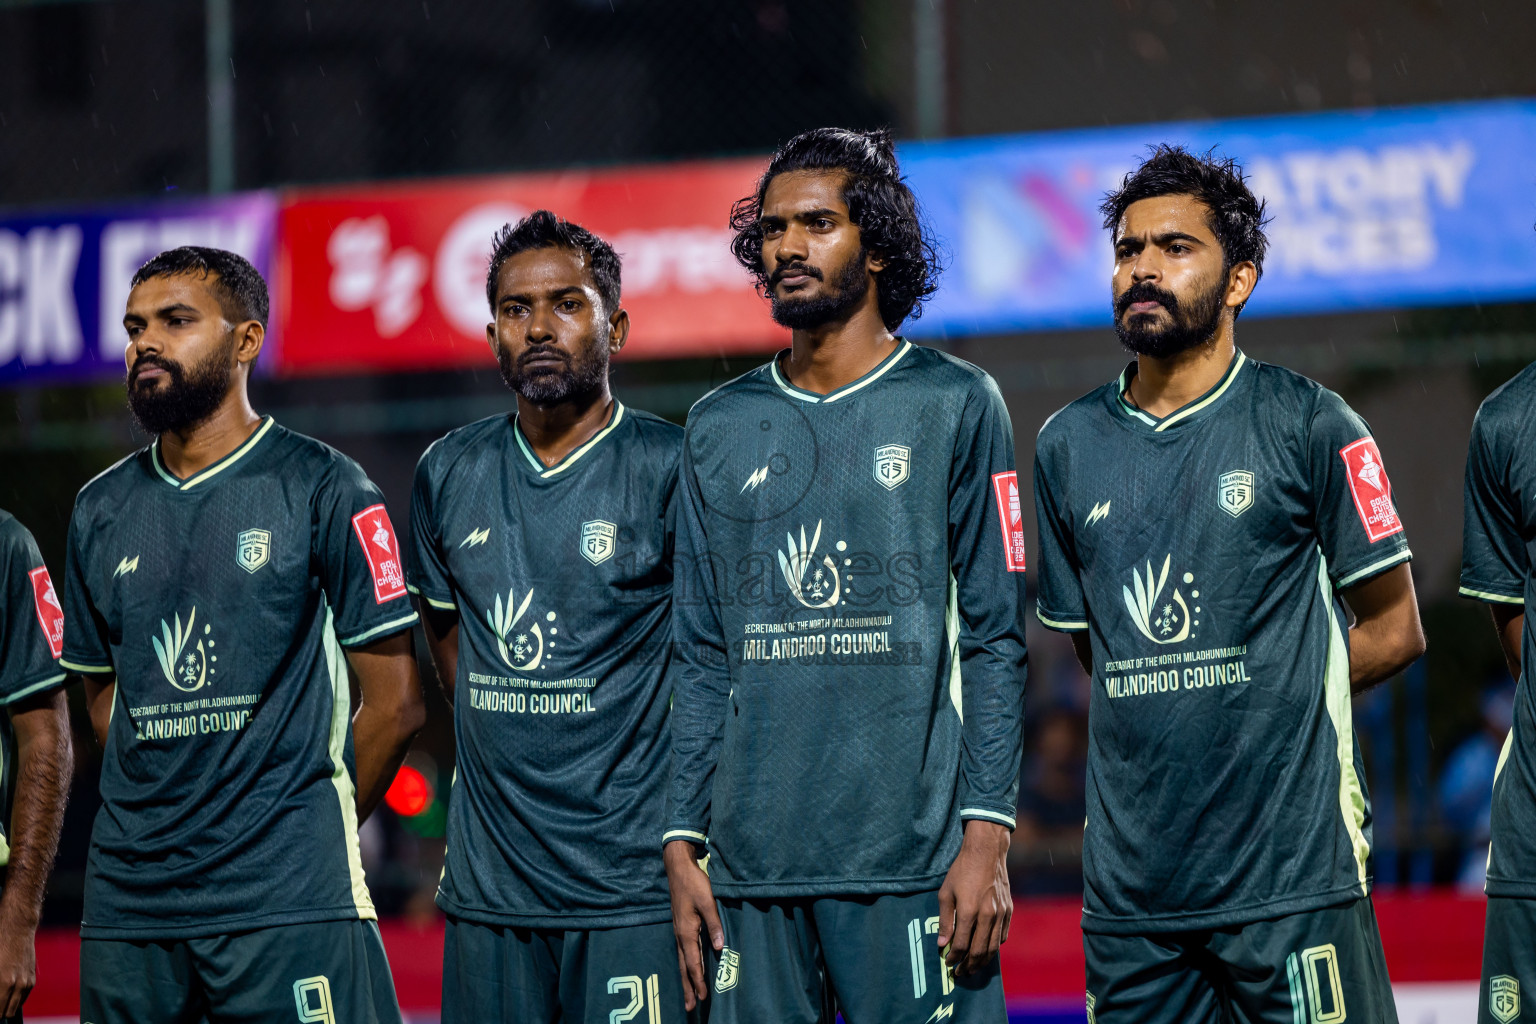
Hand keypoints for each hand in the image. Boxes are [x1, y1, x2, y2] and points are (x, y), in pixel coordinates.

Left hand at [0, 919, 35, 1018]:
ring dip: (7, 1007)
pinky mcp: (32, 978)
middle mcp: (17, 985)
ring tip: (1, 1001)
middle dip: (0, 1012)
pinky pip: (23, 997)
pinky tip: (8, 993)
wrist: (17, 930)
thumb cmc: (0, 946)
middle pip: (8, 1013)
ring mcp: (27, 982)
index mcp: (4, 983)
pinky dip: (15, 999)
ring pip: (16, 1007)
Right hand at [664, 840, 722, 1010]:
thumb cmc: (693, 883)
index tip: (703, 997)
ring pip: (682, 960)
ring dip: (685, 979)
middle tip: (690, 1007)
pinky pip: (683, 952)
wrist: (678, 868)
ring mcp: (679, 931)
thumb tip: (719, 946)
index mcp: (686, 931)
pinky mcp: (680, 926)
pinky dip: (685, 965)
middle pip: (684, 967)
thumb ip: (714, 924)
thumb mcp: (707, 901)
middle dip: (688, 987)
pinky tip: (688, 968)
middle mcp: (680, 935)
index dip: (698, 980)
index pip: (693, 962)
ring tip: (687, 995)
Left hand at [937, 819, 1011, 975]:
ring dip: (983, 961)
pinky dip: (994, 947)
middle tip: (960, 973)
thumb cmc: (962, 871)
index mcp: (969, 911)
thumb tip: (942, 944)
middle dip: (968, 965)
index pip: (960, 944)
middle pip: (979, 951)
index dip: (953, 957)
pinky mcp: (1009, 910)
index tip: (947, 963)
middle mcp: (987, 915)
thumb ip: (945, 920)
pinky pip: (1003, 936)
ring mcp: (1001, 914)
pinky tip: (986, 950)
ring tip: (973, 968)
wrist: (986, 853)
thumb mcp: (946, 893)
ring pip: (993, 947)